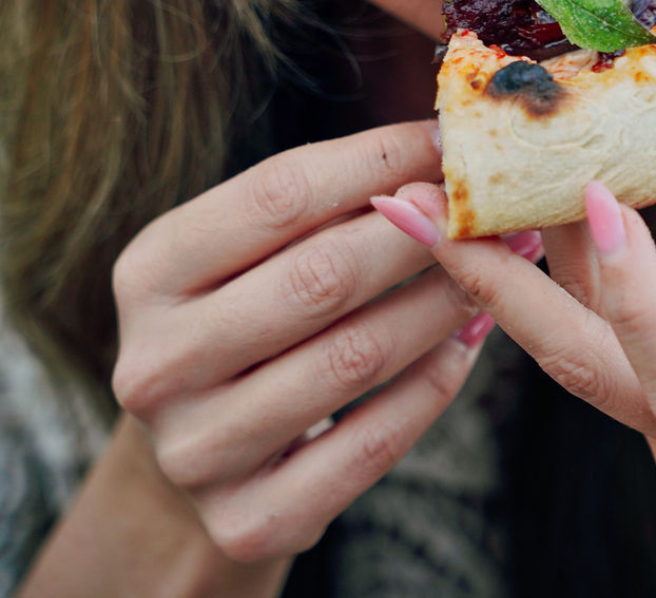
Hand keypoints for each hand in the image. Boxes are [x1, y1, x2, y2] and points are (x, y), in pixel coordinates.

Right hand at [112, 119, 542, 564]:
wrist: (201, 453)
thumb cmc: (249, 315)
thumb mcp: (254, 253)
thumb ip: (329, 203)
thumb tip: (446, 149)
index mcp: (149, 271)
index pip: (279, 193)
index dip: (378, 159)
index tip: (450, 140)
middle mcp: (157, 363)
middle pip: (322, 276)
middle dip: (424, 232)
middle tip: (492, 210)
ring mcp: (197, 451)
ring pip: (356, 357)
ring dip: (444, 302)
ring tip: (501, 266)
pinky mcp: (248, 520)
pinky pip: (374, 442)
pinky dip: (435, 383)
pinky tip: (469, 342)